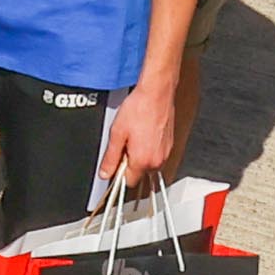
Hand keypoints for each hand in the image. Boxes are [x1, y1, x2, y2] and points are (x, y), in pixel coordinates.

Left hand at [96, 78, 181, 193]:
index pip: (127, 182)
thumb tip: (105, 173)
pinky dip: (149, 149)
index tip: (115, 162)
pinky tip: (143, 134)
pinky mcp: (169, 145)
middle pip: (139, 174)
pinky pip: (156, 155)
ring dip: (140, 157)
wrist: (157, 93)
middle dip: (129, 164)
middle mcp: (157, 161)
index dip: (118, 172)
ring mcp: (165, 153)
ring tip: (134, 137)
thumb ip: (110, 157)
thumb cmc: (139, 108)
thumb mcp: (117, 133)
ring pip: (148, 165)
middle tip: (124, 144)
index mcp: (143, 161)